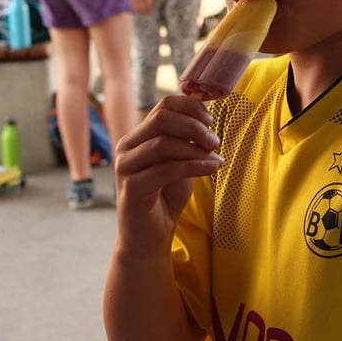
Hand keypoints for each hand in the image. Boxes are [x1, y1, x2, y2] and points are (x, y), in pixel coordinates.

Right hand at [113, 96, 223, 255]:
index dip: (191, 107)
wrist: (150, 235)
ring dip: (195, 148)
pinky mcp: (131, 188)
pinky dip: (193, 166)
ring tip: (216, 157)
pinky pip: (165, 169)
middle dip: (194, 126)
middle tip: (216, 141)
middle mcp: (127, 147)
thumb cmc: (166, 196)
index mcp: (138, 135)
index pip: (164, 106)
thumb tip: (207, 118)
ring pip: (162, 143)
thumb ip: (188, 140)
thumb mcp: (181, 161)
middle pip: (161, 119)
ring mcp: (125, 167)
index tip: (211, 120)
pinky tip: (211, 167)